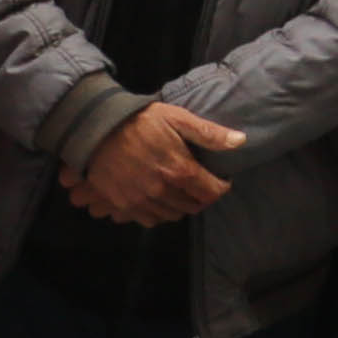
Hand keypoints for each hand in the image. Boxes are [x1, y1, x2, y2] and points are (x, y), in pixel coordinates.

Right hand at [62, 103, 237, 228]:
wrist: (97, 129)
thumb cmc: (140, 120)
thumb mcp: (177, 118)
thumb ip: (209, 133)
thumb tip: (240, 141)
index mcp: (180, 169)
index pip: (212, 192)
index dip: (221, 187)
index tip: (220, 180)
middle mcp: (163, 190)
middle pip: (194, 206)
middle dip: (202, 197)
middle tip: (200, 185)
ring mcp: (142, 200)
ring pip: (173, 215)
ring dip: (181, 206)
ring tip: (180, 191)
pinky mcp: (125, 205)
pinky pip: (150, 220)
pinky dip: (159, 213)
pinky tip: (159, 199)